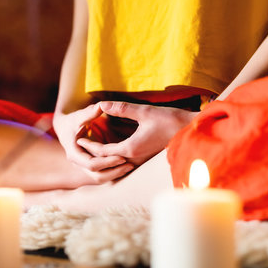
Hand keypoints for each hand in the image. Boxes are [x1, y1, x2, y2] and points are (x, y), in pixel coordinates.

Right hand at [53, 104, 133, 182]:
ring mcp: (83, 167)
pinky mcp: (90, 167)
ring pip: (101, 178)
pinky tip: (126, 167)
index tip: (122, 156)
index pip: (92, 164)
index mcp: (74, 153)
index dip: (107, 162)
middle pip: (97, 175)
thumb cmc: (72, 120)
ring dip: (115, 174)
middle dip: (114, 171)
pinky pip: (102, 174)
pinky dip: (114, 172)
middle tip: (130, 164)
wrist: (64, 128)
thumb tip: (101, 106)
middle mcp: (78, 163)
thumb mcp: (79, 115)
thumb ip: (90, 112)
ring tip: (131, 167)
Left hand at [77, 101, 196, 165]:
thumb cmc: (169, 120)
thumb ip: (122, 108)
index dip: (89, 145)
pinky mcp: (145, 159)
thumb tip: (102, 104)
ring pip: (115, 163)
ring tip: (91, 148)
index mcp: (130, 149)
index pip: (102, 152)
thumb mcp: (144, 111)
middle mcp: (134, 158)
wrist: (190, 130)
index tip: (78, 139)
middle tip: (79, 145)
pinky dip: (113, 157)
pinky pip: (124, 161)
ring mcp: (140, 161)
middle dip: (92, 153)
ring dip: (102, 157)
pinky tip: (110, 149)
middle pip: (106, 160)